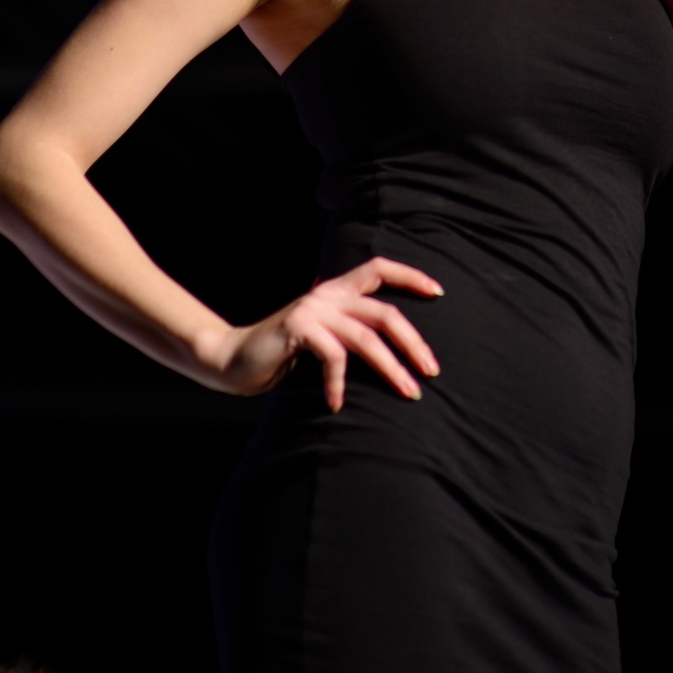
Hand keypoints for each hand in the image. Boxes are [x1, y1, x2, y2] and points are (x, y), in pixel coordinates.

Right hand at [220, 257, 443, 410]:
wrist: (233, 360)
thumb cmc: (284, 353)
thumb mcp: (322, 335)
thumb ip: (347, 329)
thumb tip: (389, 344)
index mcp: (337, 289)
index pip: (379, 268)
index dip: (410, 275)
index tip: (439, 292)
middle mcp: (328, 293)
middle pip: (385, 311)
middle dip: (413, 342)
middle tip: (432, 371)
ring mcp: (314, 309)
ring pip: (367, 336)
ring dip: (392, 367)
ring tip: (408, 392)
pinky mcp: (298, 328)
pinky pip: (334, 356)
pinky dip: (339, 383)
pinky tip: (337, 405)